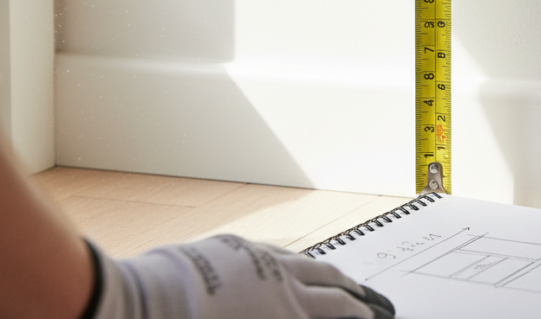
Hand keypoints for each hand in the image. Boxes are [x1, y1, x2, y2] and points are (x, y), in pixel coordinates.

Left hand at [86, 235, 395, 318]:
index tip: (371, 315)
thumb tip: (298, 312)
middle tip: (369, 300)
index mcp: (288, 312)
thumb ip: (282, 317)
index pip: (339, 311)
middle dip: (355, 294)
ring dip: (329, 274)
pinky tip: (290, 264)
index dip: (360, 314)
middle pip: (331, 286)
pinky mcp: (235, 250)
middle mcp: (282, 283)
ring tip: (340, 279)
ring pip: (307, 264)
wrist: (146, 306)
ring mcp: (259, 262)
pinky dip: (294, 262)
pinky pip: (277, 253)